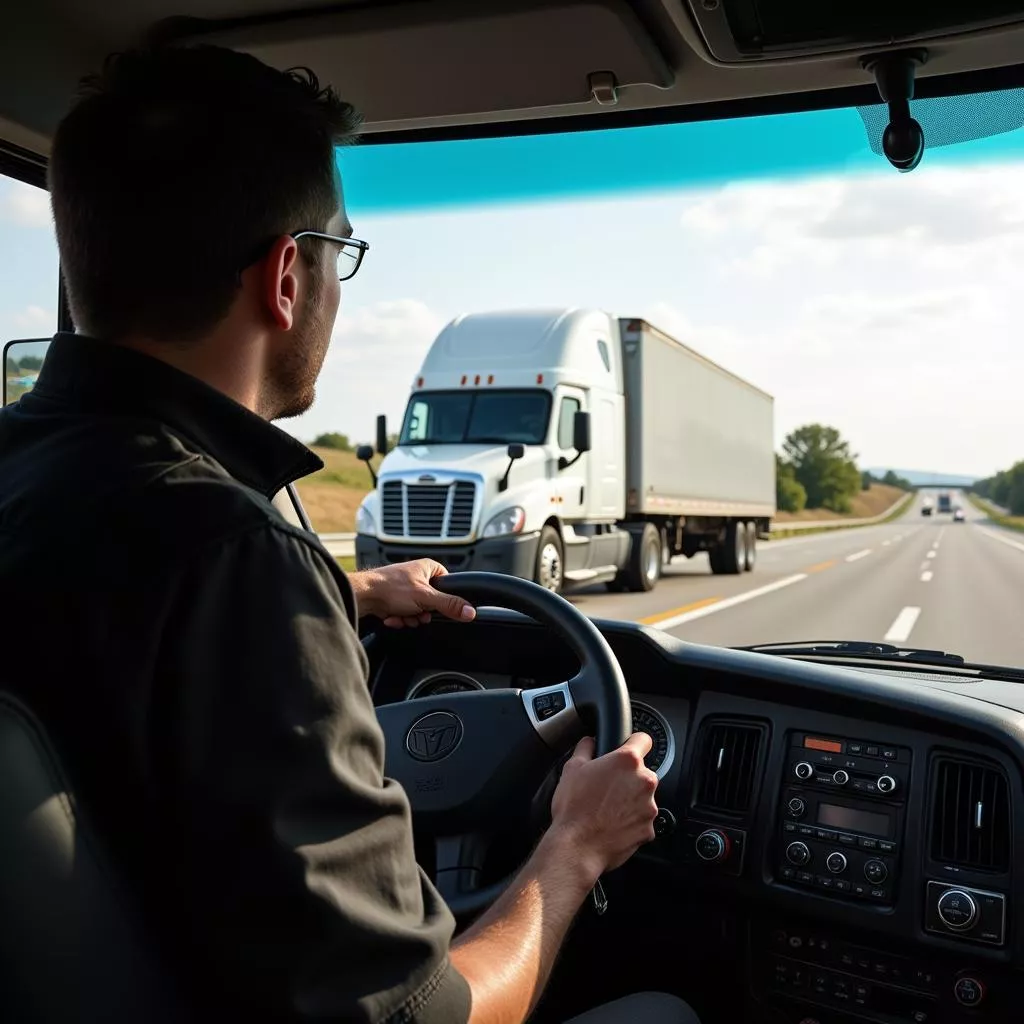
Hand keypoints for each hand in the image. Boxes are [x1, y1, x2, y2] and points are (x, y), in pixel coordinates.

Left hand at [349, 559, 475, 627]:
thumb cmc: (390, 588)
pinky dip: (399, 618)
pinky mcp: (393, 599)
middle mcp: (416, 575)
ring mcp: (404, 587)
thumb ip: (450, 605)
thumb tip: (471, 612)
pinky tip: (391, 616)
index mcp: (428, 567)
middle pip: (432, 602)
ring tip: (400, 614)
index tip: (436, 606)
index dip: (443, 599)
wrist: (361, 596)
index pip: (448, 584)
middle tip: (415, 612)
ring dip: (410, 618)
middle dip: (422, 613)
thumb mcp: (426, 598)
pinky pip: (404, 613)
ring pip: (417, 610)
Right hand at [548, 733, 658, 881]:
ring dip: (630, 800)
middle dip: (628, 777)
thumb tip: (590, 741)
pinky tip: (613, 824)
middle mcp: (644, 781)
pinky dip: (631, 821)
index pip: (643, 739)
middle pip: (643, 772)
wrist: (578, 847)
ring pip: (643, 797)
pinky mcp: (649, 829)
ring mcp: (649, 807)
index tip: (629, 747)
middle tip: (607, 787)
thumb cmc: (574, 808)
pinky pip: (642, 820)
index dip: (634, 742)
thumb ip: (586, 748)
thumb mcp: (572, 768)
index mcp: (627, 761)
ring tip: (607, 809)